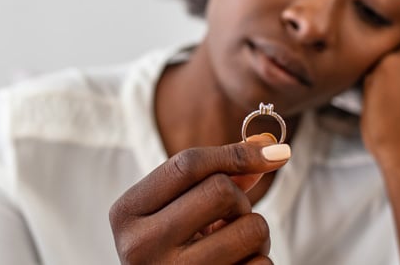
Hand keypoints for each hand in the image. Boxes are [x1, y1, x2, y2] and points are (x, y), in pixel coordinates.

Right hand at [108, 134, 289, 263]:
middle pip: (221, 190)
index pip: (187, 165)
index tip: (272, 152)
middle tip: (227, 220)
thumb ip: (214, 176)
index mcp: (127, 212)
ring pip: (251, 228)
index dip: (235, 154)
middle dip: (239, 200)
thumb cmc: (169, 247)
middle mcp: (142, 245)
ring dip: (255, 233)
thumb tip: (269, 146)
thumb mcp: (176, 210)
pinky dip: (258, 261)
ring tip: (234, 246)